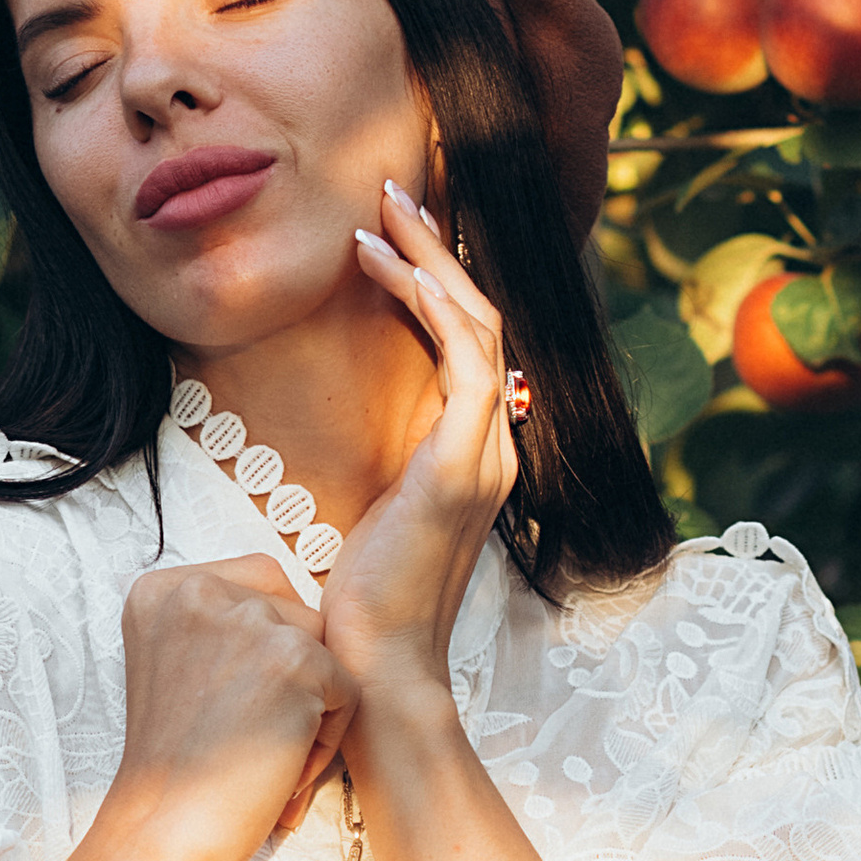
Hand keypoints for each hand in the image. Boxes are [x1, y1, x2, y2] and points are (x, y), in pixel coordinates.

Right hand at [107, 554, 358, 860]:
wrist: (162, 831)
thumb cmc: (174, 769)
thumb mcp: (172, 669)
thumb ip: (220, 628)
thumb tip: (298, 618)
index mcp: (162, 591)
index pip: (260, 583)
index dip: (267, 648)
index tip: (229, 704)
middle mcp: (199, 590)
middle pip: (296, 614)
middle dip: (290, 678)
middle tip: (245, 736)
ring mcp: (248, 620)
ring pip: (325, 652)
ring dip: (309, 708)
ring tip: (259, 754)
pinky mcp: (294, 657)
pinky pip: (347, 690)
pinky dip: (326, 740)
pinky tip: (277, 769)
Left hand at [330, 180, 519, 708]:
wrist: (377, 669)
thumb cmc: (366, 602)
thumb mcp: (379, 518)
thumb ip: (397, 470)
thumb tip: (391, 439)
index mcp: (477, 454)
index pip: (472, 345)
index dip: (439, 281)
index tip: (391, 234)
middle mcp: (495, 446)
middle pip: (483, 319)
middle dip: (438, 249)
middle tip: (393, 191)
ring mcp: (486, 454)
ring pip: (480, 325)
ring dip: (431, 259)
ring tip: (383, 210)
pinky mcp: (461, 465)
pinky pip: (466, 360)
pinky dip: (429, 302)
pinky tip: (383, 265)